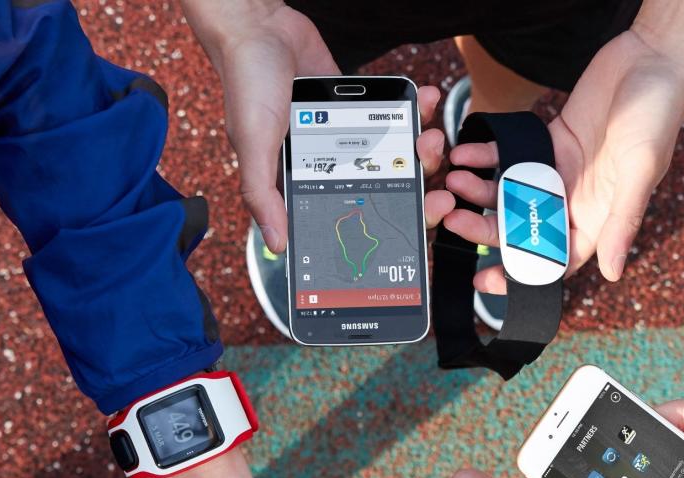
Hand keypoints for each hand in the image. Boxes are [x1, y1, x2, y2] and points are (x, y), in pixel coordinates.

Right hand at [187, 1, 452, 249]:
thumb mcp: (252, 144)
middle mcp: (325, 166)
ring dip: (420, 147)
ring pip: (392, 155)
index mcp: (301, 183)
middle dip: (415, 185)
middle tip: (436, 178)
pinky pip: (390, 118)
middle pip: (381, 189)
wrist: (260, 26)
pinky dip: (413, 111)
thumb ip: (263, 194)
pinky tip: (427, 101)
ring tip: (431, 134)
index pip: (349, 216)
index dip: (389, 223)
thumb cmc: (247, 85)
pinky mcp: (356, 111)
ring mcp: (344, 138)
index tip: (422, 217)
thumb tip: (276, 245)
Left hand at [443, 28, 683, 290]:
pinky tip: (465, 152)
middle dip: (488, 230)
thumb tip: (612, 274)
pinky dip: (486, 155)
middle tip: (455, 221)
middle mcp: (576, 199)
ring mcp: (560, 170)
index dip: (521, 273)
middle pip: (523, 228)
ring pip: (511, 192)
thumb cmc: (659, 115)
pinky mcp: (548, 140)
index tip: (485, 281)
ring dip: (480, 190)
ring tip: (454, 181)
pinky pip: (510, 155)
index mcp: (600, 217)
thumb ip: (622, 221)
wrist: (653, 59)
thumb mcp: (640, 170)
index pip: (556, 259)